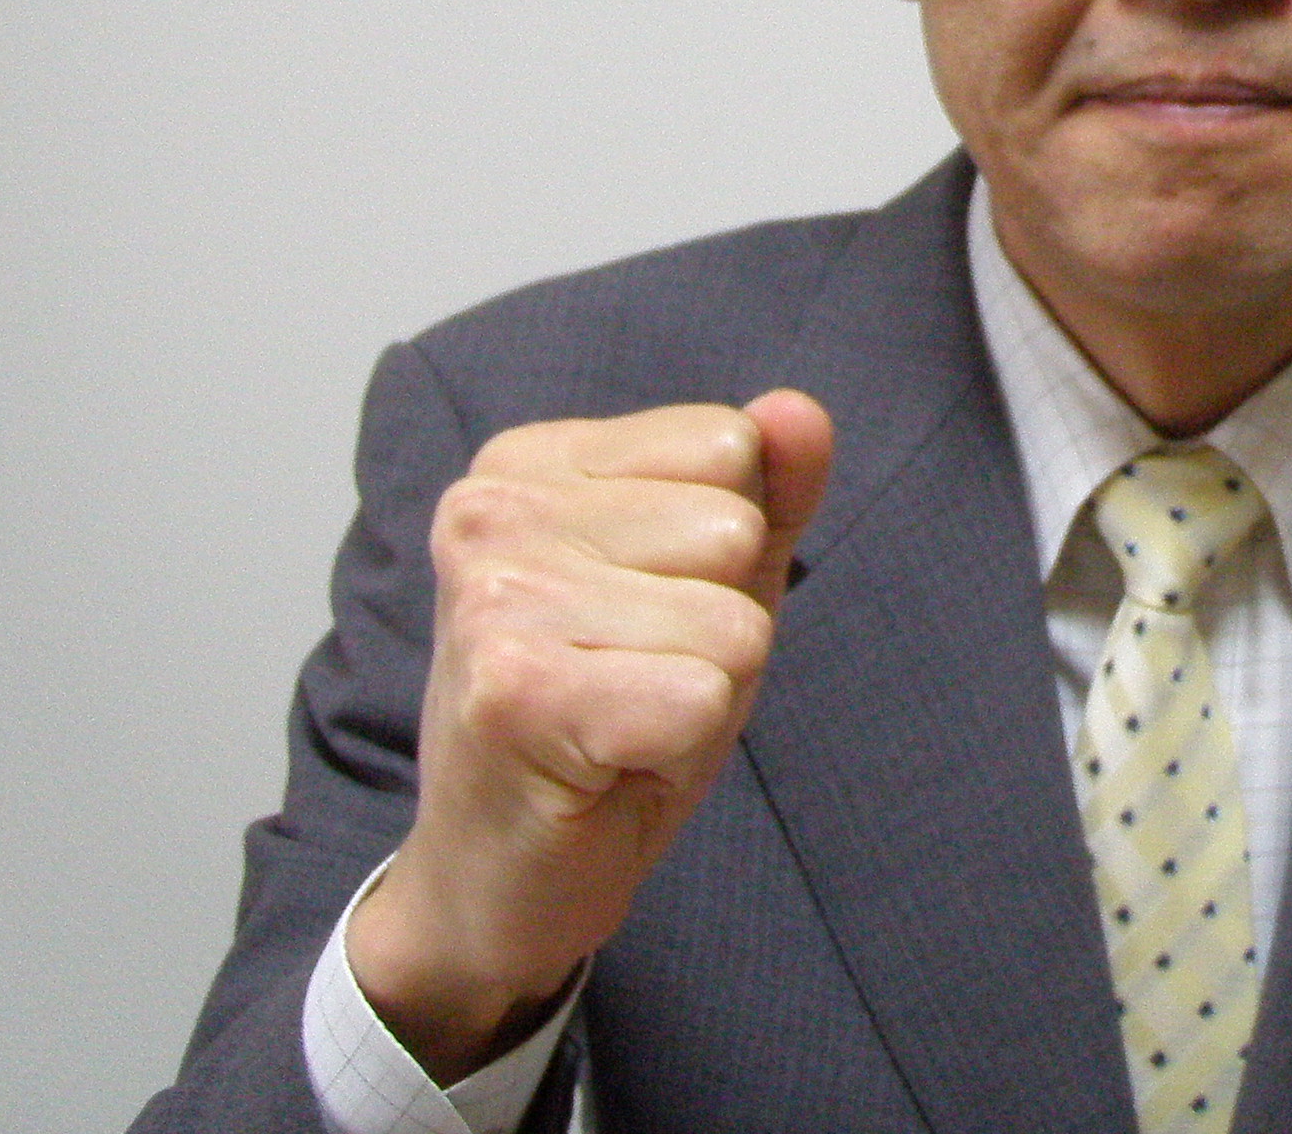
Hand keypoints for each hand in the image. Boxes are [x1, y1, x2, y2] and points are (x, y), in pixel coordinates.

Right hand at [347, 388, 833, 1081]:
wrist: (496, 880)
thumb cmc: (605, 718)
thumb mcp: (708, 583)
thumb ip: (768, 490)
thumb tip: (799, 411)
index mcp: (529, 461)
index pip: (729, 446)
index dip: (723, 552)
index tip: (640, 614)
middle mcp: (492, 509)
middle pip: (732, 532)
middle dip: (713, 625)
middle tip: (629, 682)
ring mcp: (494, 596)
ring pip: (730, 620)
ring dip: (698, 692)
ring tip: (617, 721)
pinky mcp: (513, 690)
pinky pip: (703, 696)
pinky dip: (681, 749)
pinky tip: (603, 765)